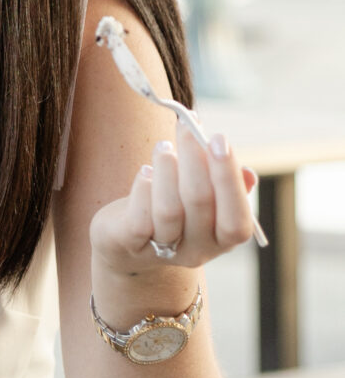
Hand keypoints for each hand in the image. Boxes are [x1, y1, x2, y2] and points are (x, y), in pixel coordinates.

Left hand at [90, 118, 259, 283]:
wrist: (129, 237)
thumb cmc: (176, 206)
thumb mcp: (204, 196)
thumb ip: (225, 184)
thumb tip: (248, 174)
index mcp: (224, 240)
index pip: (238, 220)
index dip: (229, 179)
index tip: (218, 138)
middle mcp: (199, 250)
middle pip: (199, 203)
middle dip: (194, 159)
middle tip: (187, 127)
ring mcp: (165, 250)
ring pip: (168, 210)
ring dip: (166, 170)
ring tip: (163, 145)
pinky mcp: (133, 244)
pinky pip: (140, 220)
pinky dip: (143, 190)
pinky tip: (145, 171)